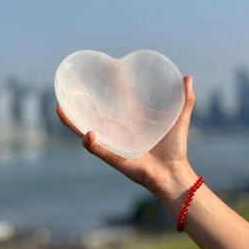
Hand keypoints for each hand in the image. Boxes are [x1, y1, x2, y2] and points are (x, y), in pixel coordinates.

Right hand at [56, 76, 196, 204]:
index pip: (113, 107)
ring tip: (61, 109)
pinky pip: (99, 151)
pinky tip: (87, 133)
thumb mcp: (180, 119)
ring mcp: (115, 145)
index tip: (96, 79)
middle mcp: (119, 133)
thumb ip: (185, 100)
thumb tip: (187, 76)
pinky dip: (91, 144)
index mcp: (130, 124)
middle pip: (95, 118)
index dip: (103, 94)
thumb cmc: (176, 148)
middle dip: (80, 107)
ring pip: (88, 133)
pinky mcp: (115, 158)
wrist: (174, 172)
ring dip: (73, 123)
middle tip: (71, 92)